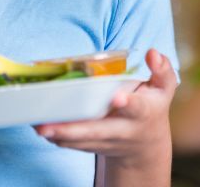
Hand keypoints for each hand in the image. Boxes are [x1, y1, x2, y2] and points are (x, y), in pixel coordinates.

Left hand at [34, 49, 176, 162]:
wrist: (144, 145)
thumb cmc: (151, 107)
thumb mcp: (164, 89)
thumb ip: (162, 70)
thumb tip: (152, 53)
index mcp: (142, 113)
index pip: (136, 108)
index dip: (127, 103)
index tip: (117, 98)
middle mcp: (122, 130)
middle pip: (97, 132)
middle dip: (73, 131)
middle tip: (48, 126)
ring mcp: (104, 141)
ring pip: (79, 141)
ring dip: (57, 134)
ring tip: (36, 124)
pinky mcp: (90, 146)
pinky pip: (70, 144)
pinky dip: (55, 136)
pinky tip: (37, 124)